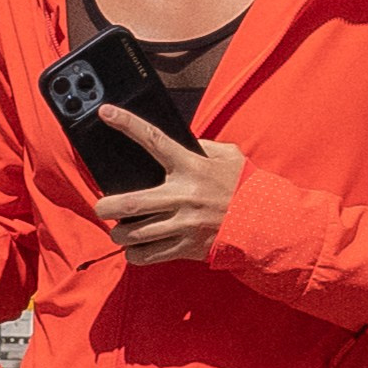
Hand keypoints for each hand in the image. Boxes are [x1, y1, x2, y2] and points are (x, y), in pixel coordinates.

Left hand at [94, 108, 245, 264]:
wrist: (266, 224)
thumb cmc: (244, 187)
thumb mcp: (229, 157)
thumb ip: (204, 146)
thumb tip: (183, 141)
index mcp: (191, 167)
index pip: (153, 140)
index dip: (127, 124)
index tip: (106, 112)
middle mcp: (182, 196)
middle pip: (130, 202)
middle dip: (107, 206)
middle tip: (101, 206)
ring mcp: (183, 224)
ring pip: (135, 233)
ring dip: (120, 234)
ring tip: (118, 231)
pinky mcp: (186, 247)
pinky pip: (149, 255)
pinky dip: (136, 253)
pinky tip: (135, 249)